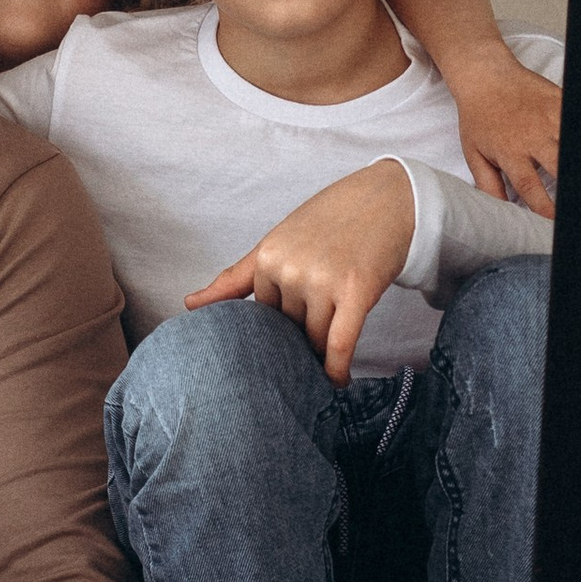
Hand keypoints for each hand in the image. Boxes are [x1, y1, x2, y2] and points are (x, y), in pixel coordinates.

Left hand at [187, 161, 415, 384]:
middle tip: (313, 343)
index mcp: (268, 255)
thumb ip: (237, 278)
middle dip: (300, 338)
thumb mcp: (279, 242)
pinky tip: (336, 383)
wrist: (391, 198)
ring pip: (314, 338)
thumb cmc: (332, 220)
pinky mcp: (356, 292)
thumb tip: (189, 305)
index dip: (277, 326)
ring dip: (321, 353)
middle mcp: (291, 269)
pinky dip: (336, 370)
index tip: (285, 334)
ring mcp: (324, 281)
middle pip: (288, 329)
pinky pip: (339, 344)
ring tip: (328, 359)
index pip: (262, 314)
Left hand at [443, 41, 561, 217]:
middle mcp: (533, 134)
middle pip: (559, 166)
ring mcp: (550, 116)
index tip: (556, 222)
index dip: (546, 208)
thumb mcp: (475, 155)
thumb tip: (500, 211)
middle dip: (572, 189)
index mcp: (511, 151)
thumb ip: (488, 185)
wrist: (485, 76)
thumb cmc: (479, 116)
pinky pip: (579, 122)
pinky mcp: (561, 100)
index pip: (531, 187)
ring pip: (575, 143)